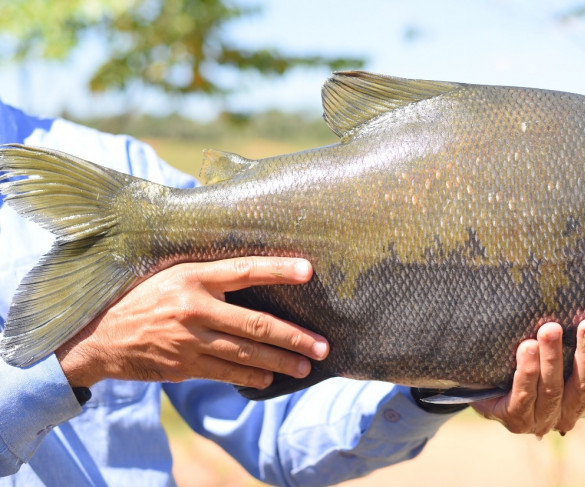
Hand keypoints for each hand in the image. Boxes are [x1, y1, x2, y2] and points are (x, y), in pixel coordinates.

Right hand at [55, 257, 328, 389]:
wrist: (100, 336)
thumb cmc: (145, 298)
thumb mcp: (173, 274)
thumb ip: (210, 275)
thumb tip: (255, 271)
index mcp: (193, 276)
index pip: (245, 270)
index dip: (278, 269)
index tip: (309, 270)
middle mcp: (195, 307)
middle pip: (257, 324)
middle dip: (295, 337)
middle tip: (323, 345)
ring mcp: (190, 339)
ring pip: (247, 354)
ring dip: (281, 362)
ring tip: (306, 366)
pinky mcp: (184, 365)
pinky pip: (228, 372)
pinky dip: (252, 376)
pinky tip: (271, 377)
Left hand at [471, 318, 584, 436]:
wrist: (490, 386)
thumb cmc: (533, 361)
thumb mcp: (560, 352)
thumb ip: (575, 338)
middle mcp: (568, 414)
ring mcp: (542, 419)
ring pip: (553, 390)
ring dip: (553, 358)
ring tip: (550, 329)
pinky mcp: (516, 419)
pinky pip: (524, 395)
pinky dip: (527, 370)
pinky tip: (527, 347)